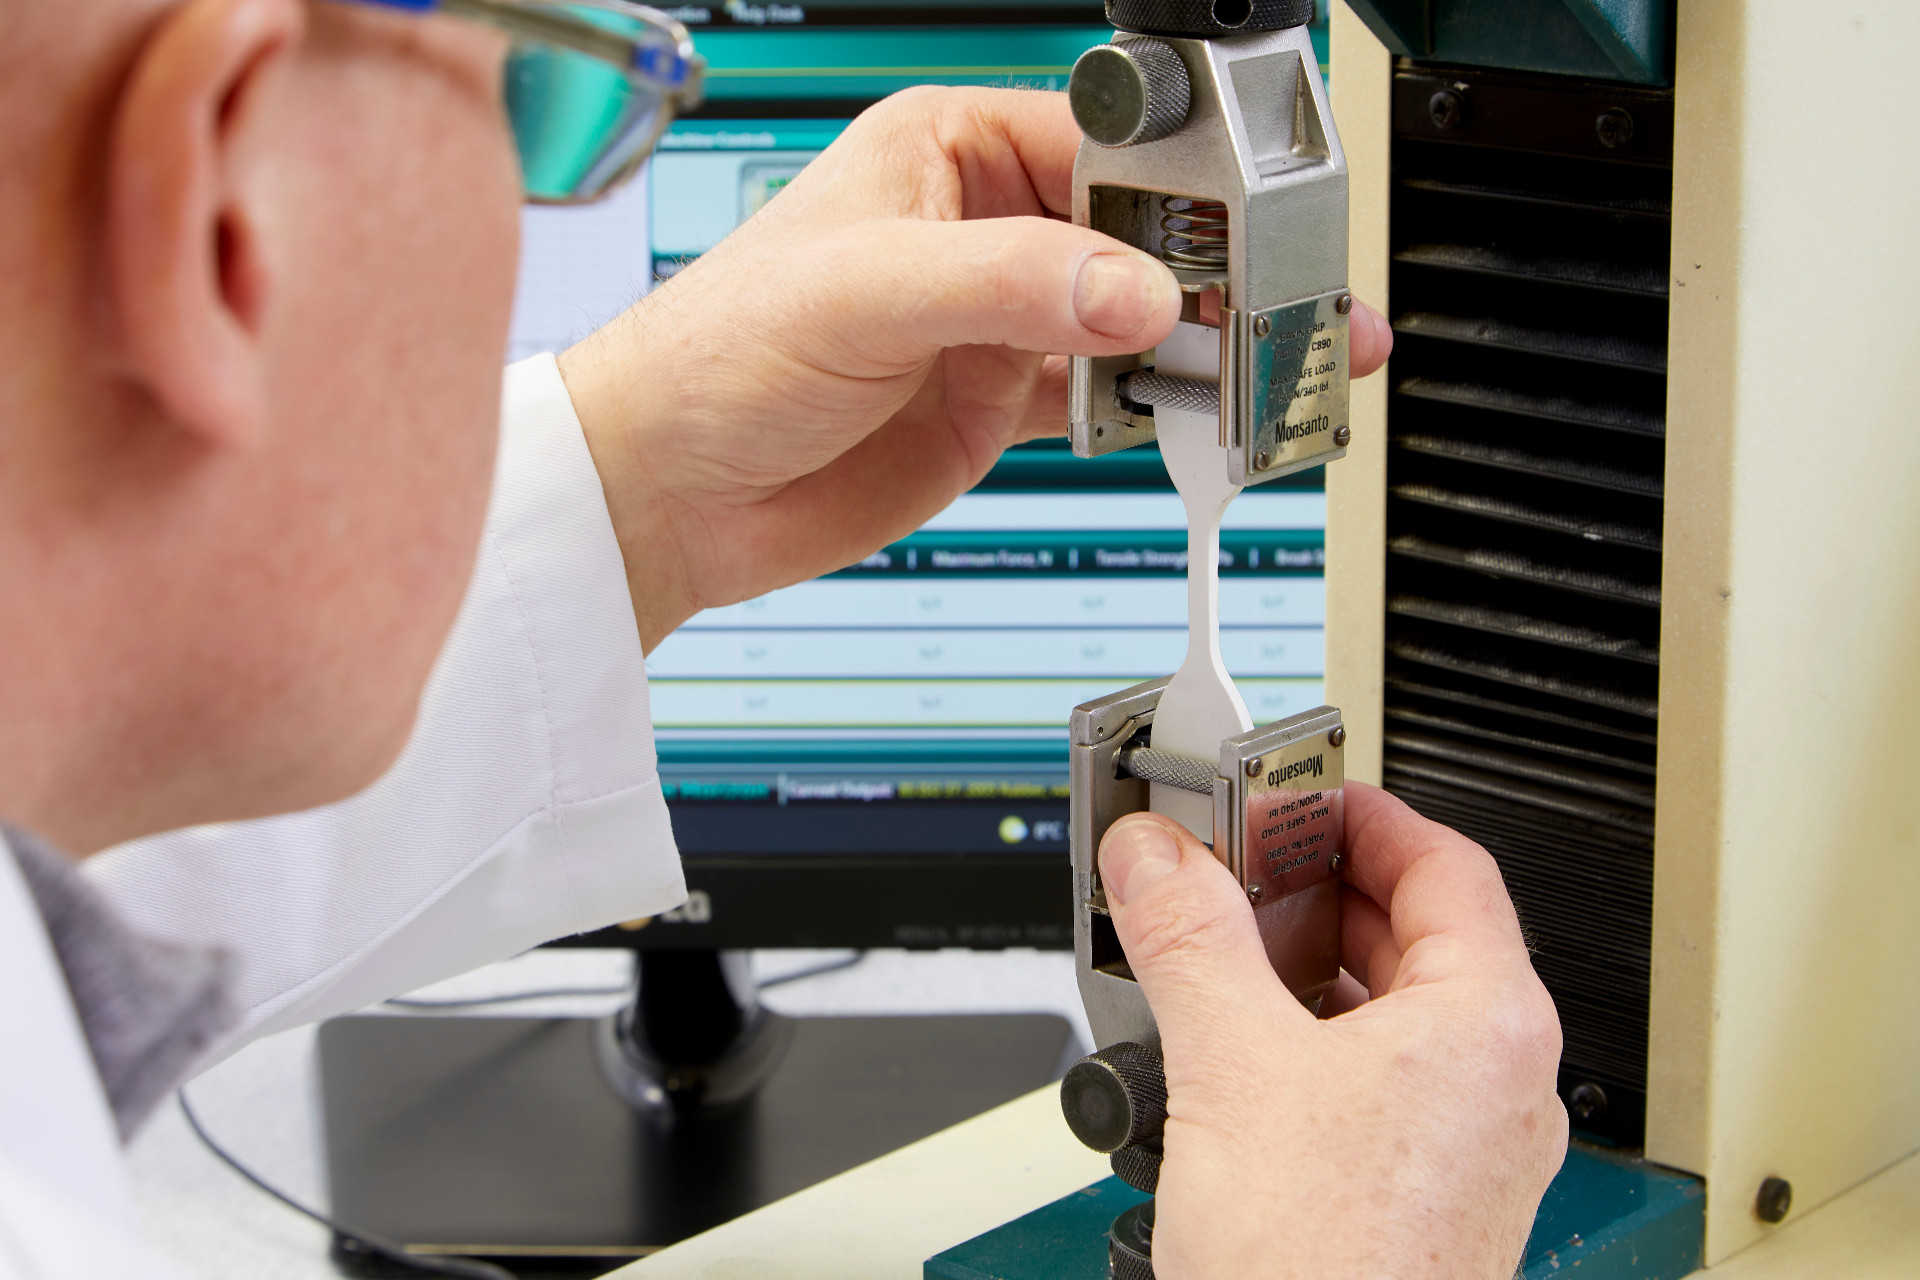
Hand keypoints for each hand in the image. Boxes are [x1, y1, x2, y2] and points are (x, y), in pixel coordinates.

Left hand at [560, 86, 1392, 648]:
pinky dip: (1160, 414)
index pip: (1107, 145)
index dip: (1187, 186)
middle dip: (1222, 272)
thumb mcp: (867, 293)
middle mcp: (985, 228)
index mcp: (951, 151)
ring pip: (1137, 319)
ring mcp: (998, 320)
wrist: (669, 494)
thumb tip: (1135, 291)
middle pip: (1143, 233)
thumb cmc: (716, 354)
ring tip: (1275, 373)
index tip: (1249, 231)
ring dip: (1207, 348)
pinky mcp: (1000, 402)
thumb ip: (1010, 283)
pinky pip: (1109, 397)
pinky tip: (1203, 420)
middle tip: (1297, 311)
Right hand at [1097, 783, 1565, 1278]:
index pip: (1444, 861)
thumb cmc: (1329, 1270)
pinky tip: (1225, 1063)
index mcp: (1488, 1021)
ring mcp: (1462, 1144)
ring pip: (1380, 1014)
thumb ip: (1188, 935)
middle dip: (1305, 895)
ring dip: (1292, 976)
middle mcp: (1495, 1080)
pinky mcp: (1417, 1195)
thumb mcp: (1233, 1064)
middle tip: (1225, 871)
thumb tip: (1154, 855)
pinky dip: (1297, 1048)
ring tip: (1207, 962)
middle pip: (1408, 934)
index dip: (1358, 812)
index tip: (1291, 797)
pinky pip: (1364, 1083)